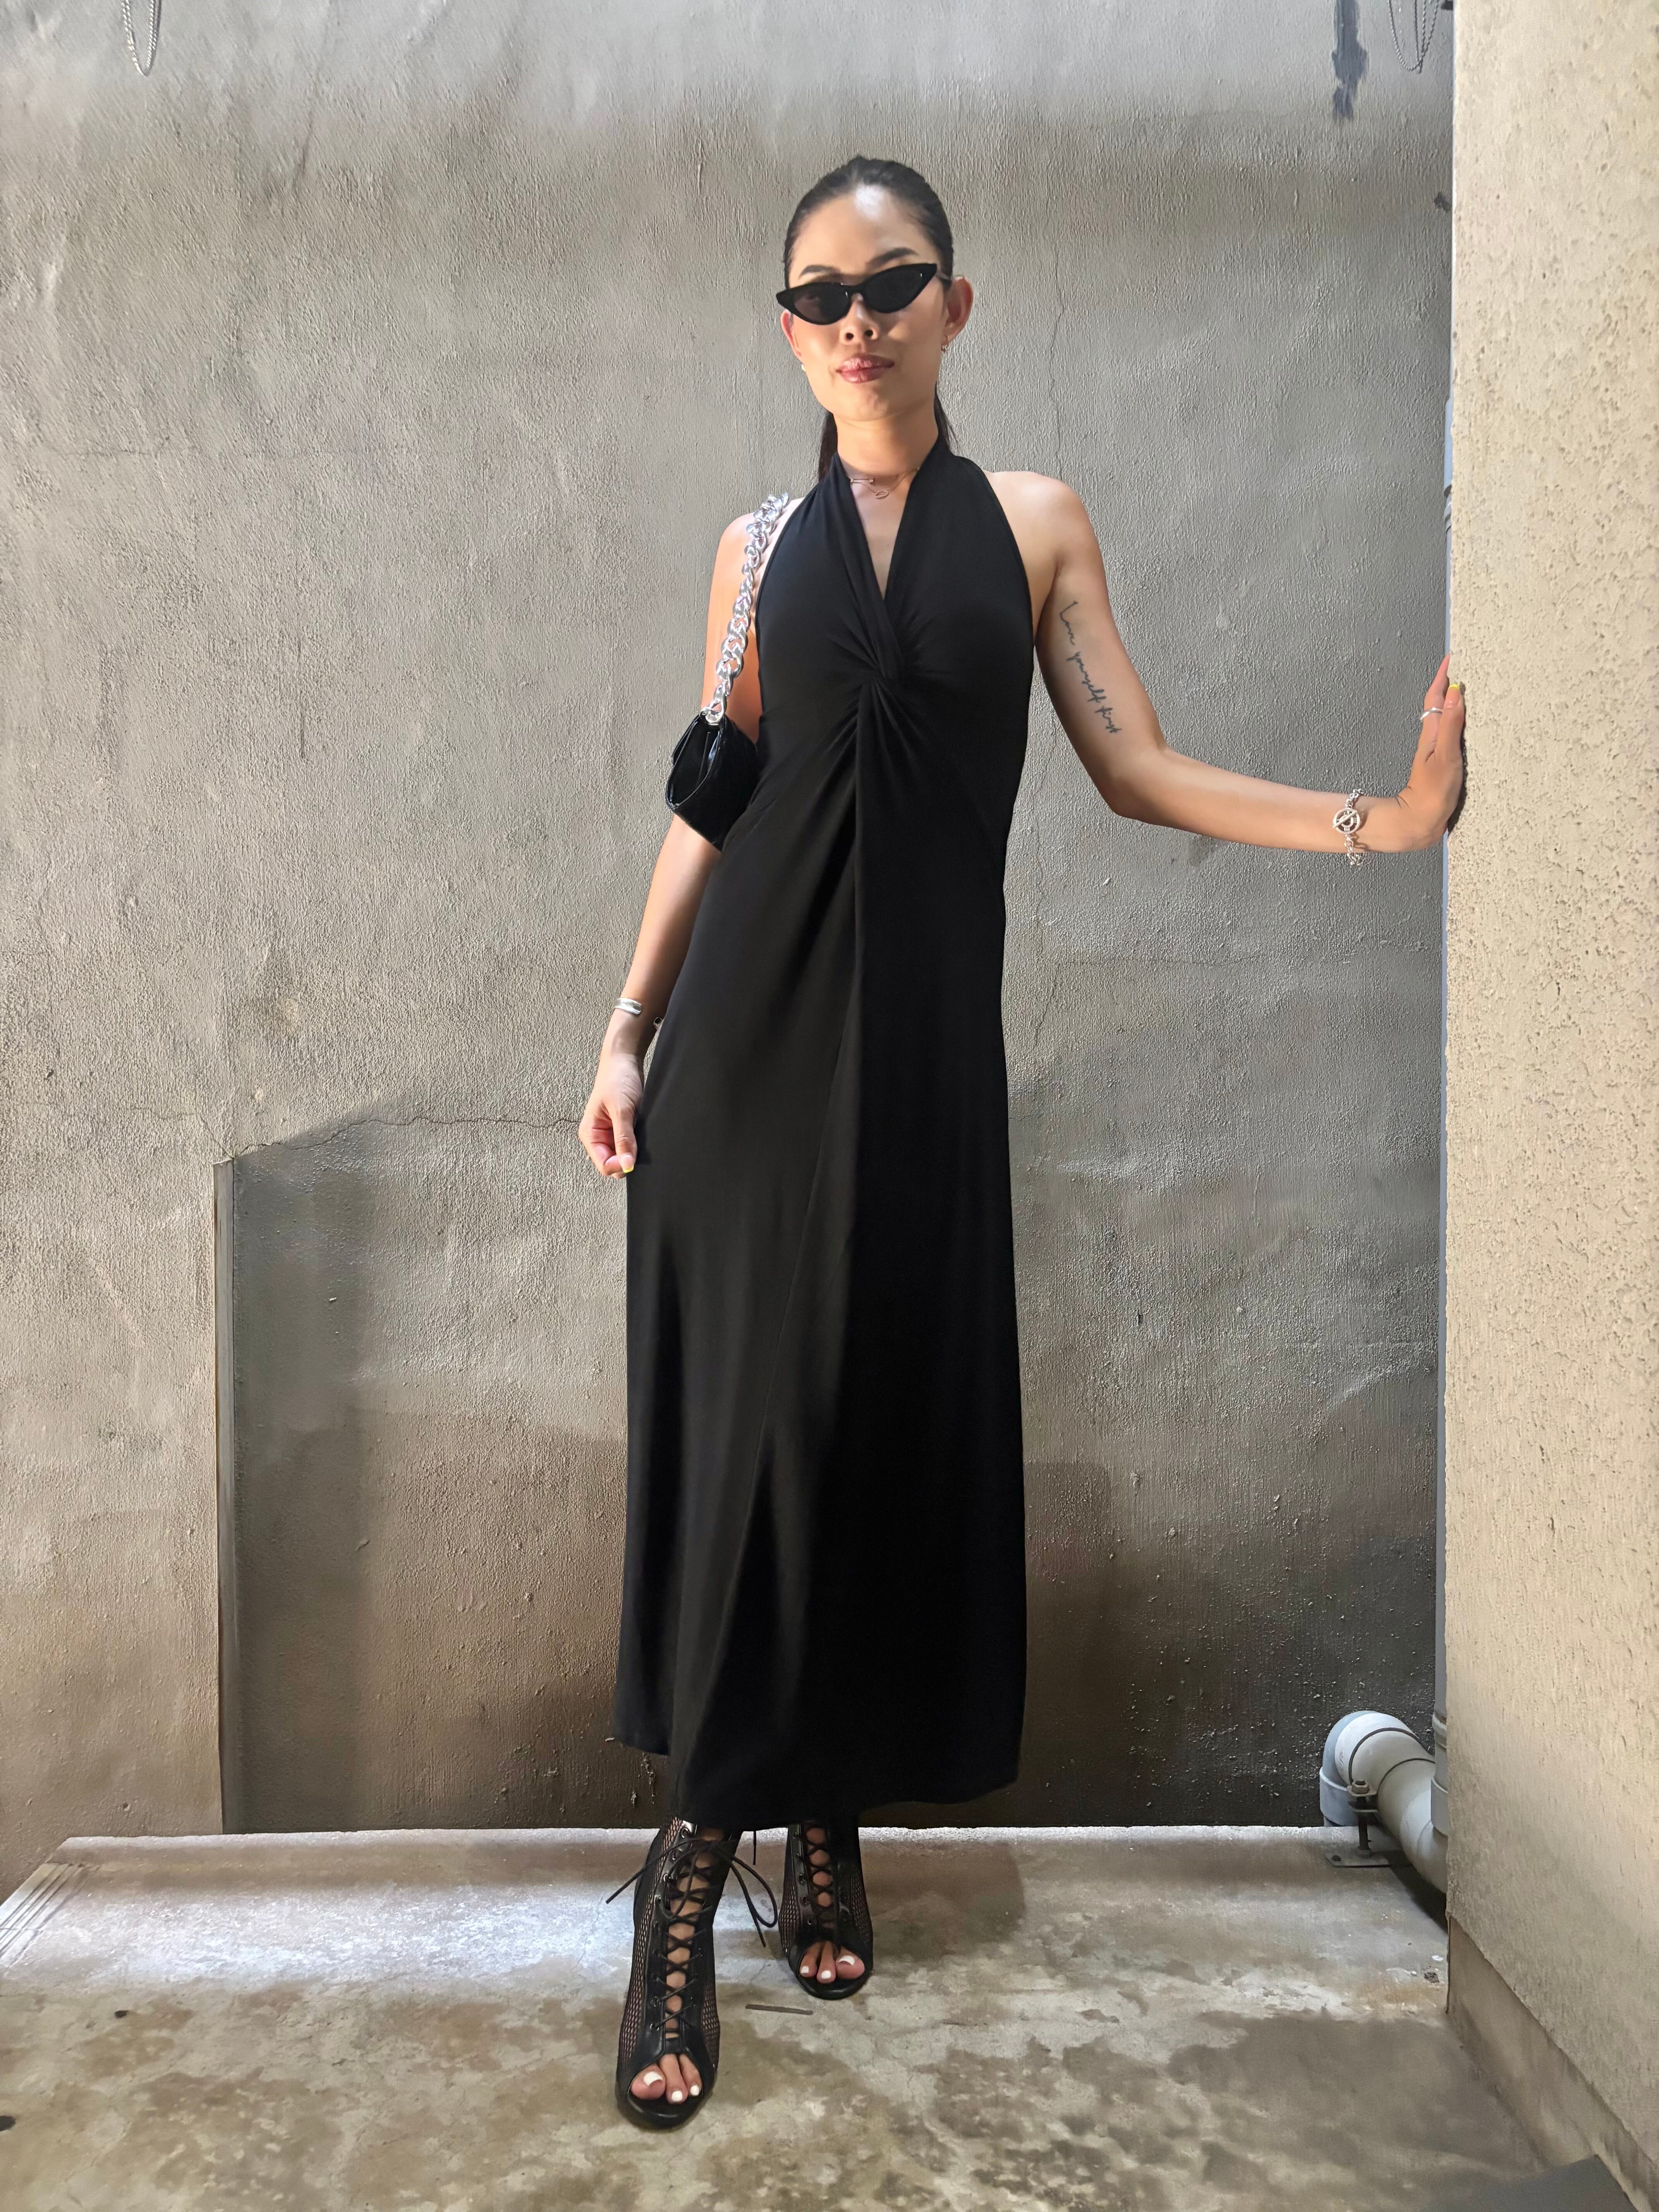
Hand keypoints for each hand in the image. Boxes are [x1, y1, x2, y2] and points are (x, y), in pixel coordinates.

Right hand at [579, 1037, 644, 1177]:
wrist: (625, 1060)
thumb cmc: (617, 1079)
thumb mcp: (621, 1110)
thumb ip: (623, 1138)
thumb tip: (627, 1165)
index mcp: (590, 1134)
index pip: (603, 1165)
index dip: (619, 1165)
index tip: (633, 1156)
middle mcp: (599, 1137)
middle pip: (613, 1164)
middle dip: (627, 1159)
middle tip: (638, 1143)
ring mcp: (611, 1134)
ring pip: (623, 1156)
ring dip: (633, 1151)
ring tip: (639, 1133)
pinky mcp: (622, 1130)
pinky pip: (630, 1146)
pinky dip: (637, 1144)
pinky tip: (642, 1133)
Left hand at [1393, 653, 1465, 847]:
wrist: (1421, 823)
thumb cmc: (1432, 792)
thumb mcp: (1444, 755)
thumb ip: (1450, 725)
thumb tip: (1454, 692)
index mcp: (1431, 734)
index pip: (1435, 698)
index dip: (1443, 677)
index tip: (1452, 656)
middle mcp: (1433, 739)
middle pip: (1440, 704)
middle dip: (1450, 683)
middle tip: (1466, 666)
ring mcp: (1438, 752)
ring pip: (1447, 718)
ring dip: (1455, 701)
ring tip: (1471, 686)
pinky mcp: (1445, 764)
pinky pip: (1453, 734)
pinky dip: (1461, 721)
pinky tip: (1470, 722)